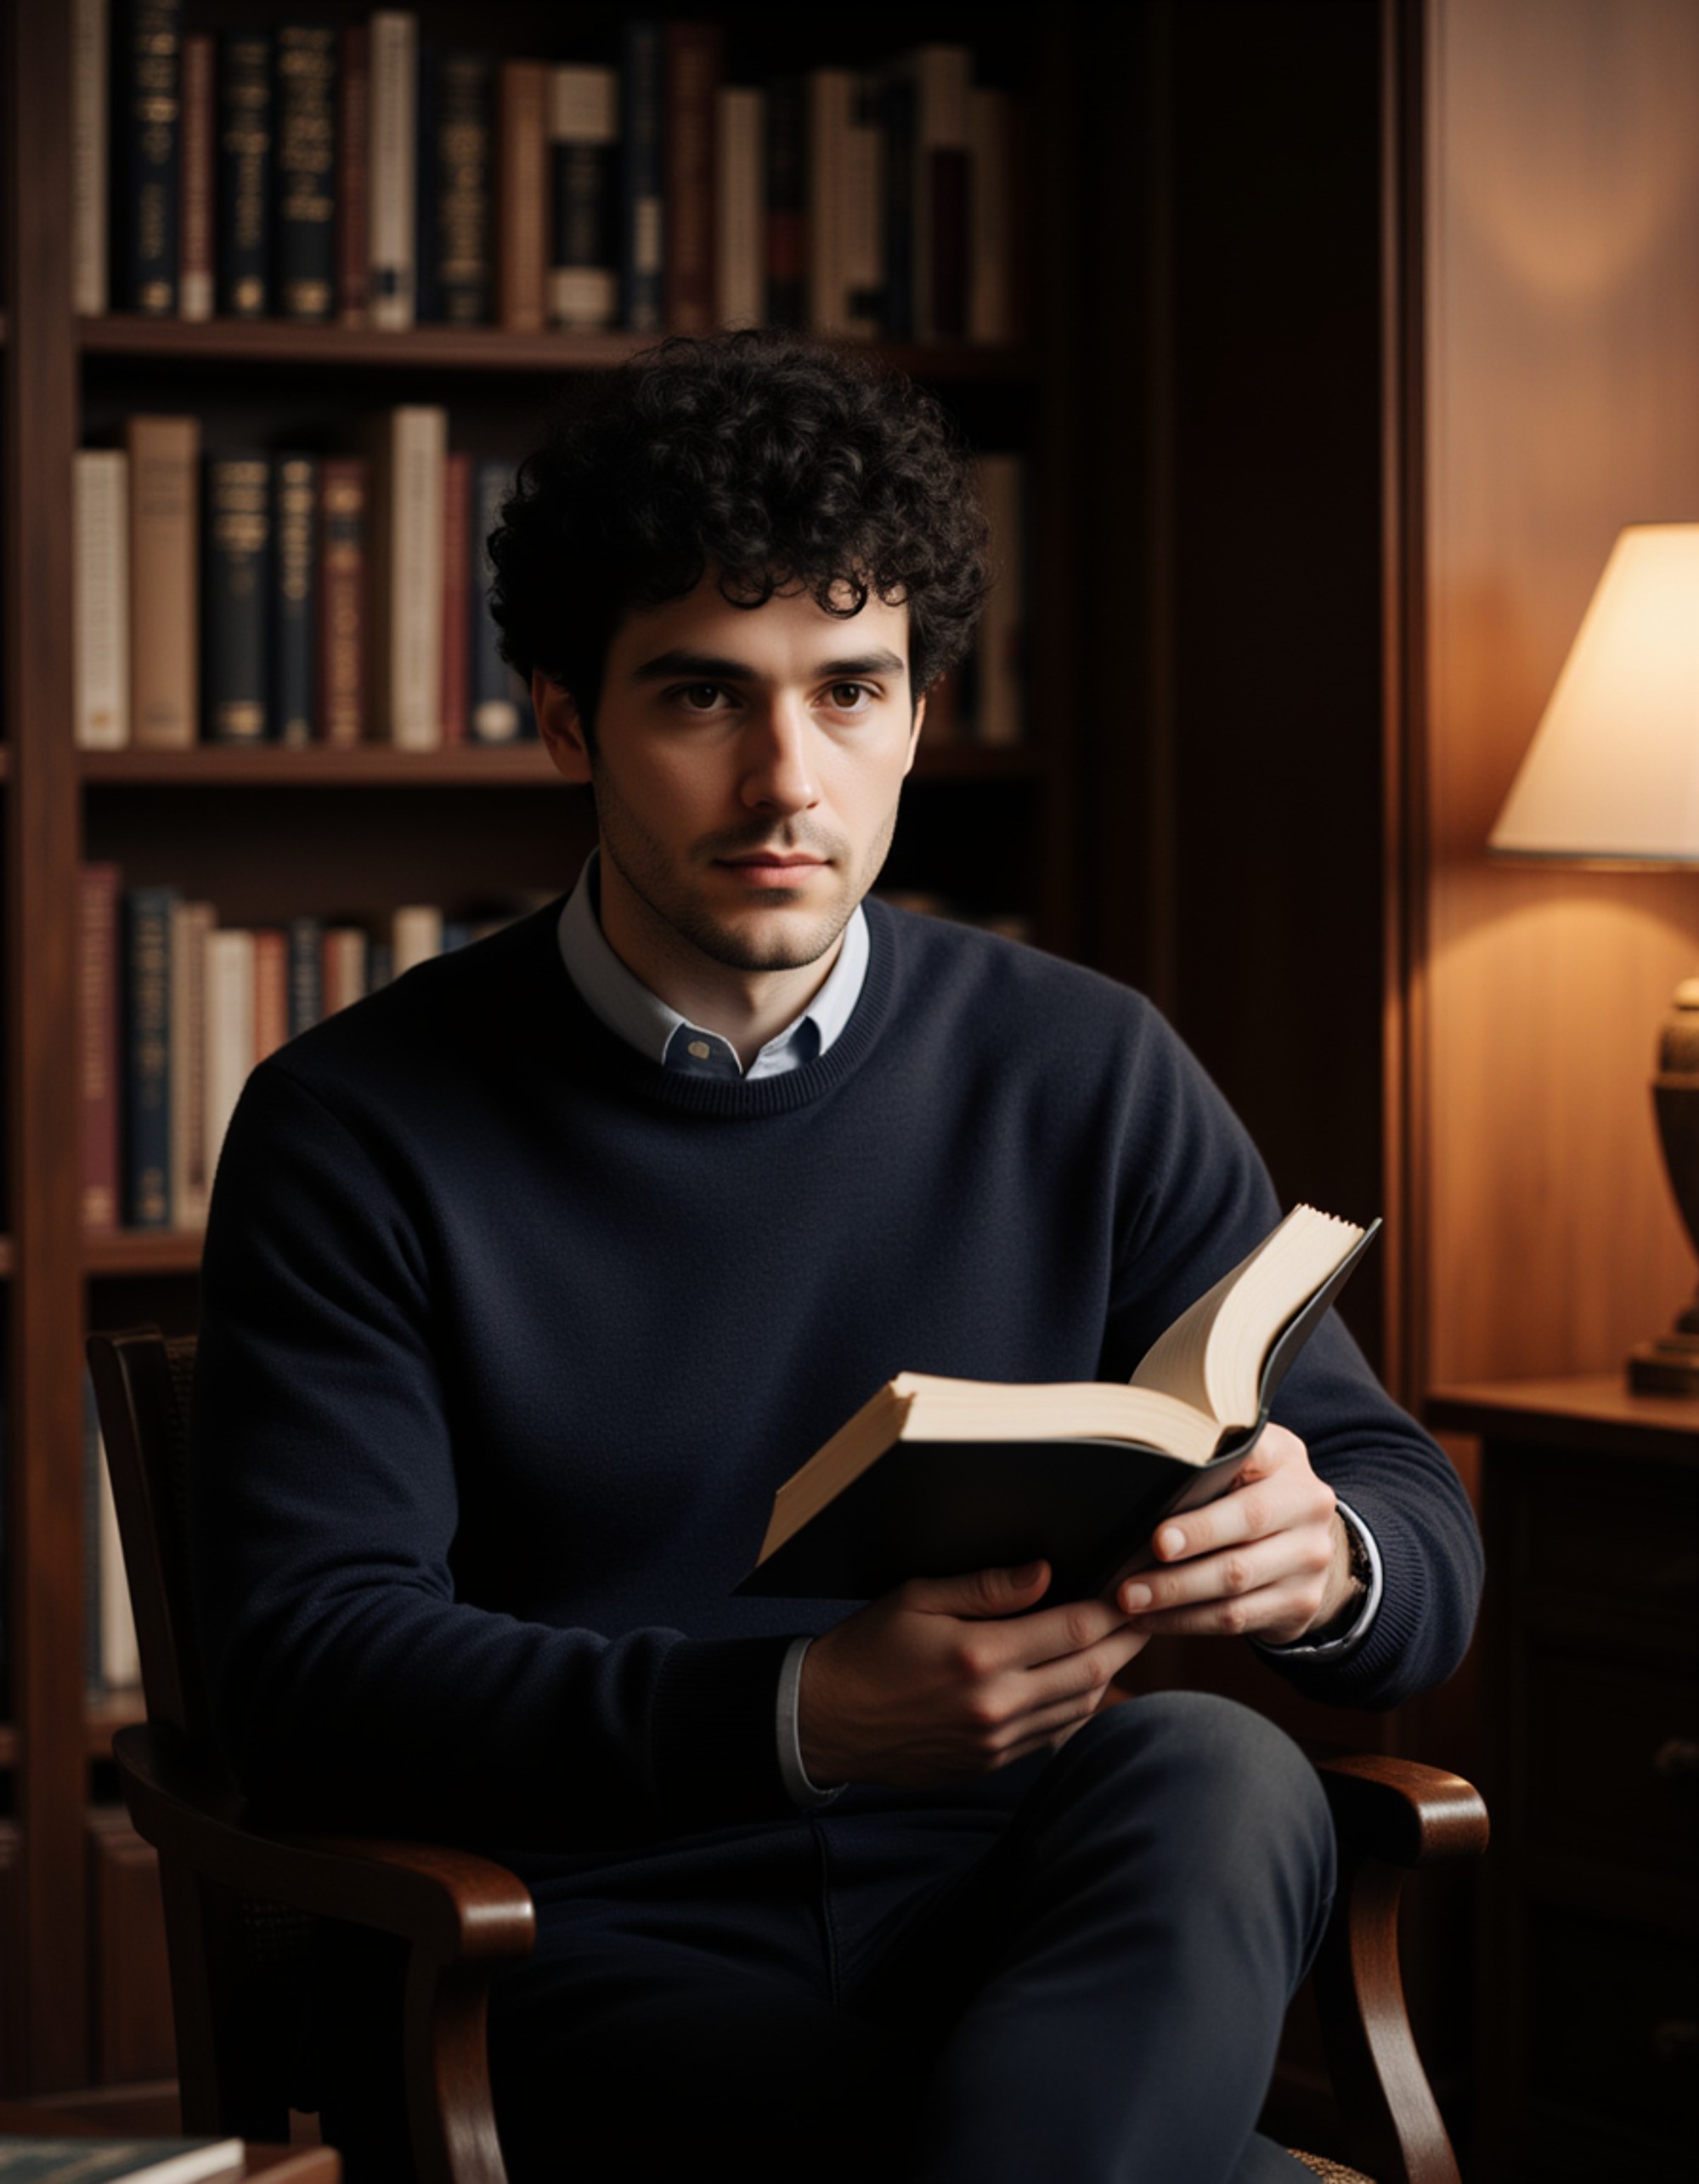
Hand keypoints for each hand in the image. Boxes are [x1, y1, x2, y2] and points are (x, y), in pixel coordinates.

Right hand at [798, 1562, 1150, 1789]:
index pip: (1072, 1627)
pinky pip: (1053, 1735)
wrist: (826, 1721)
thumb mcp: (917, 1598)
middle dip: (1127, 1639)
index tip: (1137, 1584)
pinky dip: (1078, 1706)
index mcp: (980, 1656)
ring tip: (1124, 1642)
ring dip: (1109, 1674)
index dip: (1114, 1606)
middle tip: (1151, 1612)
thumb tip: (1046, 1573)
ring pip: (1080, 1707)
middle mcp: (997, 1704)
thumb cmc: (868, 1648)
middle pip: (1091, 1671)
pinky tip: (1083, 1682)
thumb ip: (986, 1587)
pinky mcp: (989, 1763)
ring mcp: (997, 1741)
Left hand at [1112, 1423, 1353, 1645]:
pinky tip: (1153, 1619)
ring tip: (1131, 1598)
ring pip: (1237, 1578)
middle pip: (1246, 1521)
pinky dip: (1188, 1620)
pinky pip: (1237, 1616)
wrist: (1308, 1545)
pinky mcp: (1302, 1600)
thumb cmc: (1250, 1494)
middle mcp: (1308, 1504)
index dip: (1209, 1477)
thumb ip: (1206, 1462)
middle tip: (1137, 1561)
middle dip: (1188, 1542)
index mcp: (1285, 1458)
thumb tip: (1138, 1479)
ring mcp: (1311, 1556)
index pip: (1251, 1453)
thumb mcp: (1242, 1464)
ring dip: (1176, 1591)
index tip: (1163, 1523)